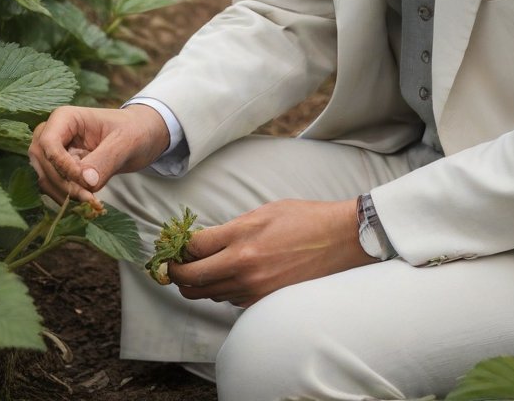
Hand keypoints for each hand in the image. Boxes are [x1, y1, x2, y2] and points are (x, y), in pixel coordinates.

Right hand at [29, 103, 169, 208]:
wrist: (140, 137)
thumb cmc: (134, 130)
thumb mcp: (126, 141)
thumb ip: (106, 159)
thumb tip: (87, 182)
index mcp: (65, 118)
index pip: (49, 143)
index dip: (62, 165)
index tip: (85, 181)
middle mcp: (53, 133)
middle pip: (44, 164)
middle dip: (65, 184)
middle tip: (91, 198)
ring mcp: (53, 153)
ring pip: (46, 179)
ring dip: (66, 194)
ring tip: (93, 201)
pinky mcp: (59, 170)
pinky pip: (55, 188)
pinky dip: (68, 198)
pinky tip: (90, 200)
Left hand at [169, 198, 370, 305]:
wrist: (338, 240)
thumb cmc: (303, 219)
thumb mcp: (264, 211)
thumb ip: (232, 228)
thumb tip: (204, 242)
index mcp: (241, 236)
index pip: (193, 248)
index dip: (179, 247)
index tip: (176, 245)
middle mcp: (242, 266)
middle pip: (190, 279)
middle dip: (176, 272)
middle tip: (175, 265)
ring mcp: (252, 288)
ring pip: (208, 293)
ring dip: (200, 283)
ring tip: (203, 268)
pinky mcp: (262, 302)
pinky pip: (230, 300)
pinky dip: (223, 290)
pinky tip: (231, 276)